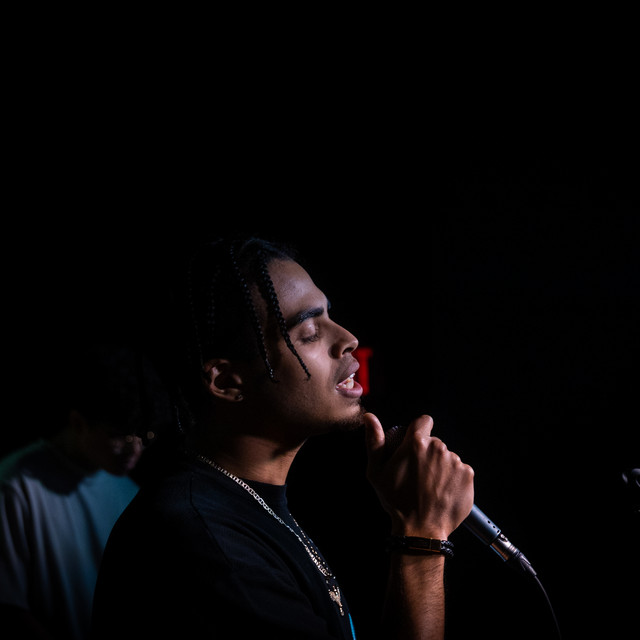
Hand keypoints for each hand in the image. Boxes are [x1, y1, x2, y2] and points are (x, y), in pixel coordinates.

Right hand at [364, 412, 473, 538]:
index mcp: (416, 443)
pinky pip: (460, 470)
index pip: (423, 421)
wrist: (420, 529)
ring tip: (430, 486)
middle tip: (418, 474)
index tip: (415, 444)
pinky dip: (453, 478)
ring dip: (440, 466)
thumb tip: (369, 417)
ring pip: (447, 457)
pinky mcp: (467, 475)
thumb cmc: (396, 501)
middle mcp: (438, 447)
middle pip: (434, 442)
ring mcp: (455, 461)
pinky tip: (442, 491)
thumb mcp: (377, 471)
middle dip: (427, 453)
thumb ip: (374, 441)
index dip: (419, 430)